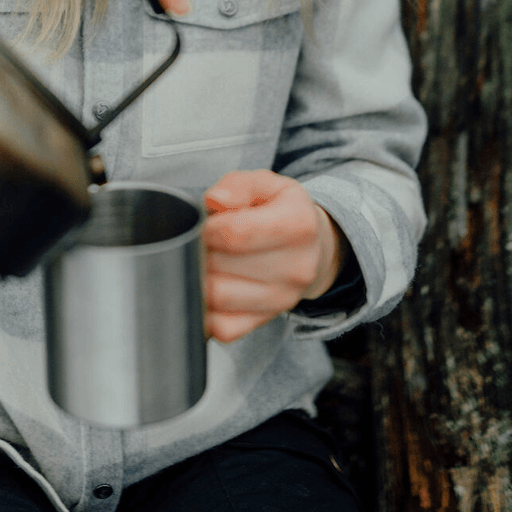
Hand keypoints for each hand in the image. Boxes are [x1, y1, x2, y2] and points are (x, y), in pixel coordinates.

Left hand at [202, 169, 346, 342]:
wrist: (311, 246)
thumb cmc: (281, 211)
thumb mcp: (265, 184)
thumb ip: (238, 185)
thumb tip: (215, 201)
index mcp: (298, 224)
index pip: (236, 233)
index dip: (208, 227)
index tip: (206, 223)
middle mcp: (297, 267)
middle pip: (223, 265)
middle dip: (200, 250)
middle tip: (202, 240)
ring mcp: (283, 299)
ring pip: (219, 297)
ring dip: (199, 277)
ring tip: (206, 259)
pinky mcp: (266, 320)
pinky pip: (224, 327)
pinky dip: (206, 310)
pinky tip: (210, 286)